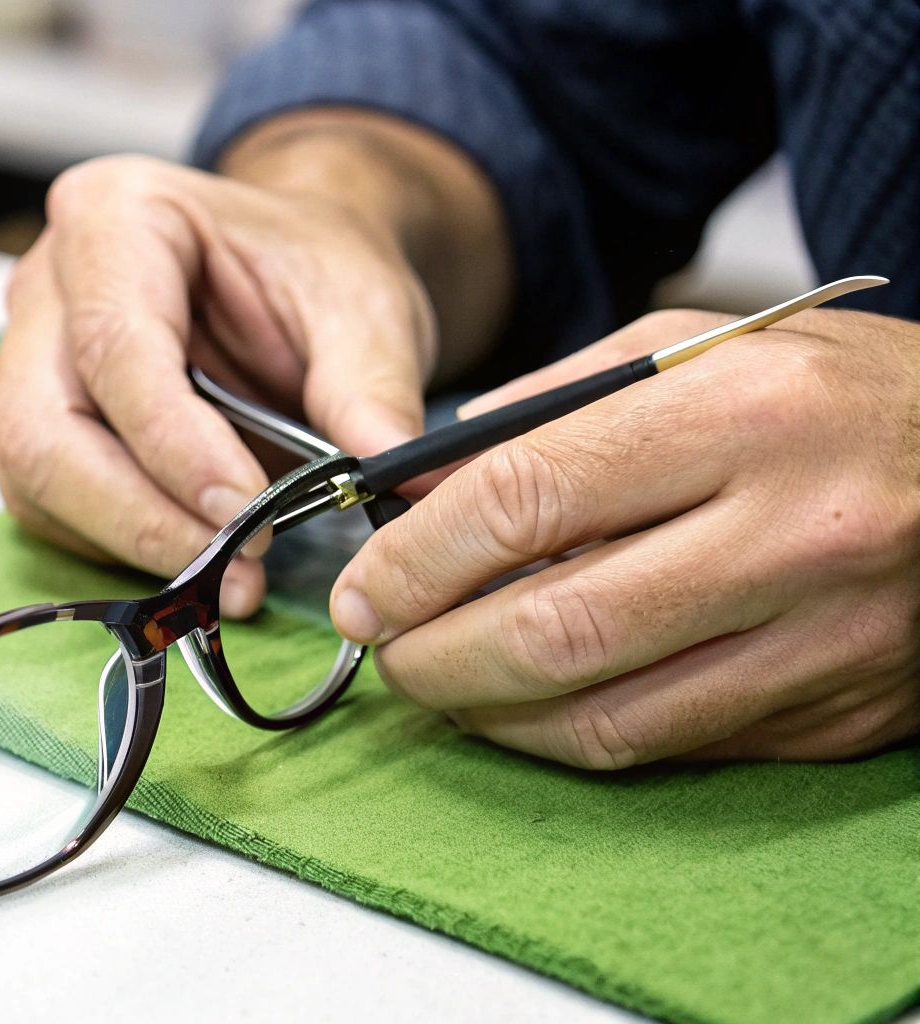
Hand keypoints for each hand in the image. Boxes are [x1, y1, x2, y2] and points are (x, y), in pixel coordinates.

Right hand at [0, 113, 509, 616]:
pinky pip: (54, 508)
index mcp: (115, 217)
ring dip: (131, 542)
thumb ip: (371, 389)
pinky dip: (125, 545)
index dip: (173, 445)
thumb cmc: (308, 266)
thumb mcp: (363, 307)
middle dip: (136, 515)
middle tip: (234, 566)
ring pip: (37, 480)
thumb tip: (402, 479)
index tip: (245, 511)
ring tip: (234, 575)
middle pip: (43, 429)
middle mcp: (48, 288)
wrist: (291, 275)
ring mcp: (29, 361)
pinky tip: (201, 555)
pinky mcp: (38, 427)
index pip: (114, 346)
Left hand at [331, 307, 919, 766]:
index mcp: (743, 413)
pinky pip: (672, 746)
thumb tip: (415, 482)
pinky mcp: (841, 710)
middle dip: (433, 655)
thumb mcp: (698, 348)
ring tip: (442, 681)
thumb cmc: (837, 391)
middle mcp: (792, 531)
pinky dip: (577, 734)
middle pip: (553, 629)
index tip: (363, 588)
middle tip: (386, 647)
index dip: (416, 559)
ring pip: (606, 717)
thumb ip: (549, 409)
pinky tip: (534, 702)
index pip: (525, 500)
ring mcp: (826, 636)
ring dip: (490, 714)